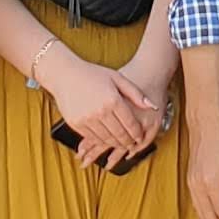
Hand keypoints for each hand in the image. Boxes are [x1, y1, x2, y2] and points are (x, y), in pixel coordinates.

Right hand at [36, 43, 156, 167]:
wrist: (65, 74)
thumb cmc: (92, 74)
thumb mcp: (117, 78)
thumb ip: (136, 93)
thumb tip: (153, 106)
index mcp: (113, 100)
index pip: (130, 123)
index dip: (137, 133)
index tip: (140, 137)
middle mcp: (100, 111)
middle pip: (120, 134)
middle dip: (128, 142)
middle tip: (132, 144)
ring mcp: (87, 119)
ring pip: (106, 139)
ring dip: (115, 144)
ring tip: (121, 143)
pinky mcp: (76, 124)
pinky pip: (92, 138)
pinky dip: (101, 141)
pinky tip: (106, 139)